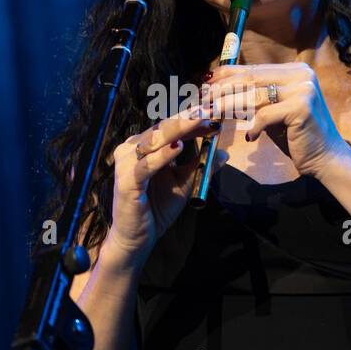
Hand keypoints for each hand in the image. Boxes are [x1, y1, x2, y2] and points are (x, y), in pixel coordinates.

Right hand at [107, 105, 224, 262]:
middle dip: (188, 119)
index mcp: (144, 148)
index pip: (170, 128)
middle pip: (162, 129)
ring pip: (154, 141)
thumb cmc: (157, 209)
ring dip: (178, 129)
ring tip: (198, 121)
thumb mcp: (185, 183)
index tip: (215, 115)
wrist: (138, 238)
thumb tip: (224, 152)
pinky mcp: (126, 181)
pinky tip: (179, 146)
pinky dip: (162, 155)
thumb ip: (200, 166)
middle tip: (210, 111)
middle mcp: (132, 150)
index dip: (192, 120)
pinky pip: (146, 165)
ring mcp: (127, 164)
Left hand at [207, 62, 346, 179]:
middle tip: (201, 100)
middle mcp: (300, 74)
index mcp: (294, 70)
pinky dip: (254, 127)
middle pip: (250, 80)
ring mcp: (303, 89)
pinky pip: (266, 115)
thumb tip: (219, 88)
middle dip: (221, 90)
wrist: (326, 158)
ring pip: (253, 96)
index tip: (205, 84)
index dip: (226, 75)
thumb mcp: (273, 111)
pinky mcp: (302, 107)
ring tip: (210, 114)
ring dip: (227, 106)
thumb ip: (254, 97)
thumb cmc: (296, 135)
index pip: (252, 69)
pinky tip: (250, 137)